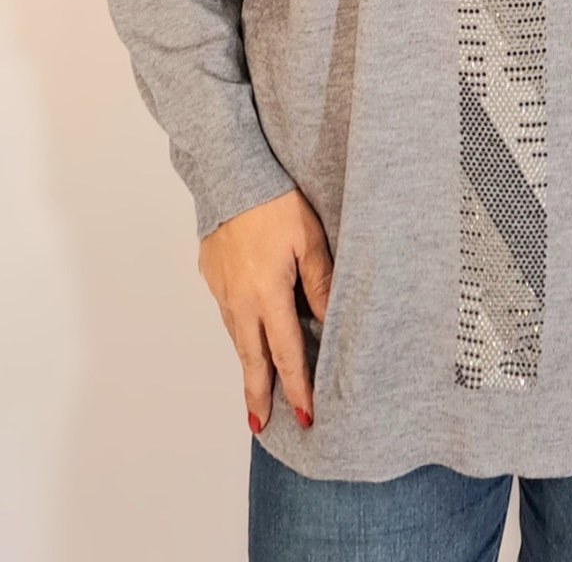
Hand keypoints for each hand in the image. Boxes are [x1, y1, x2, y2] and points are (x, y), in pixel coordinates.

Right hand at [197, 188, 332, 434]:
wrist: (231, 174)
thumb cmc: (276, 203)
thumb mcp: (309, 241)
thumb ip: (321, 284)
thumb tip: (330, 323)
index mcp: (267, 295)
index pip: (286, 353)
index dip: (297, 387)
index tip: (306, 416)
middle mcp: (239, 300)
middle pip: (251, 358)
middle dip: (258, 393)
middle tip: (260, 425)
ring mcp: (221, 288)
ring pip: (237, 335)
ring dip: (248, 362)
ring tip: (257, 386)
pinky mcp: (211, 275)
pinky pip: (228, 311)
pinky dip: (238, 329)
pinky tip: (248, 331)